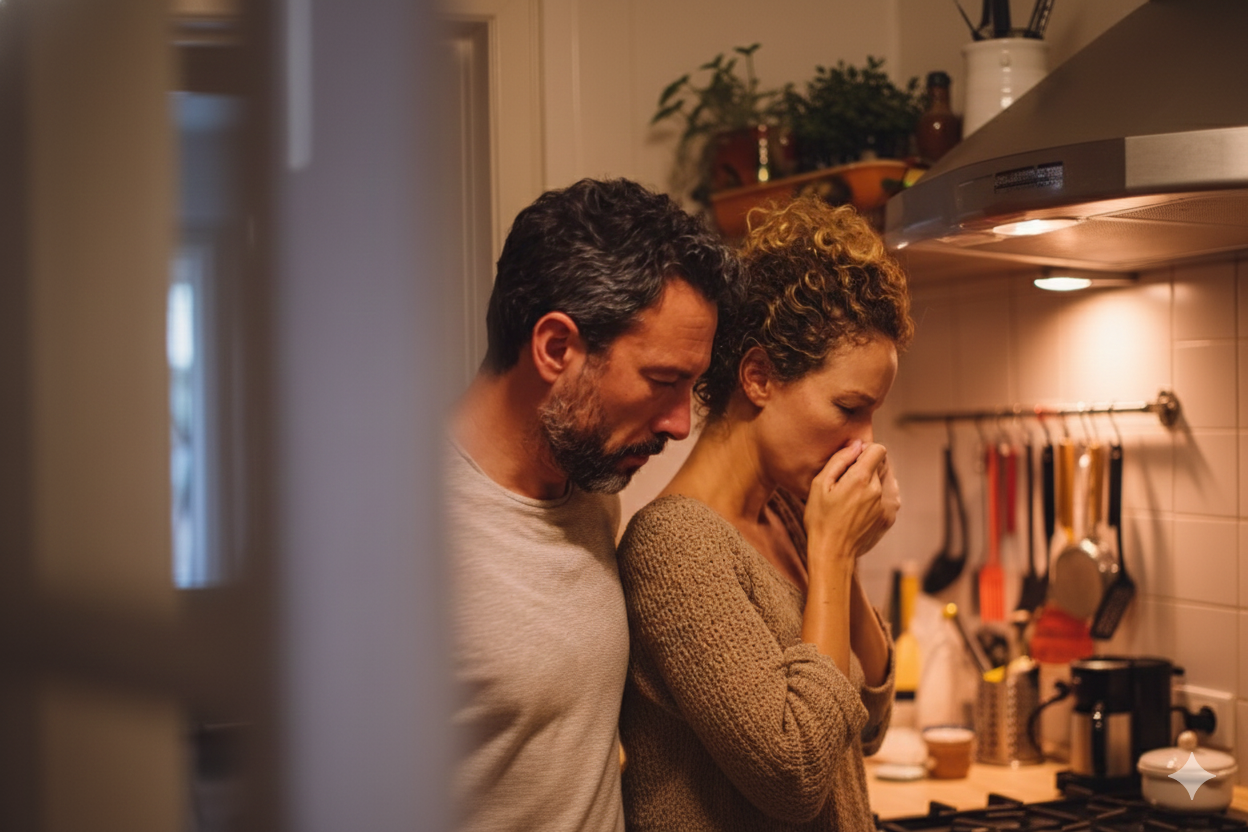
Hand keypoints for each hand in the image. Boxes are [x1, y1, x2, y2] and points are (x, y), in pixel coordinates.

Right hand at [803, 441, 897, 565]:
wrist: (832, 553)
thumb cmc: (820, 519)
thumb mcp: (819, 485)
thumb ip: (839, 460)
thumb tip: (856, 444)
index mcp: (861, 479)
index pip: (878, 449)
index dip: (865, 450)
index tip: (852, 460)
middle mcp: (879, 490)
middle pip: (883, 463)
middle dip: (869, 465)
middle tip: (849, 481)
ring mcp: (887, 505)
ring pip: (888, 479)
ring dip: (876, 480)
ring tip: (855, 495)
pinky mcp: (889, 517)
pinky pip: (890, 496)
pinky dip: (879, 495)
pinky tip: (861, 506)